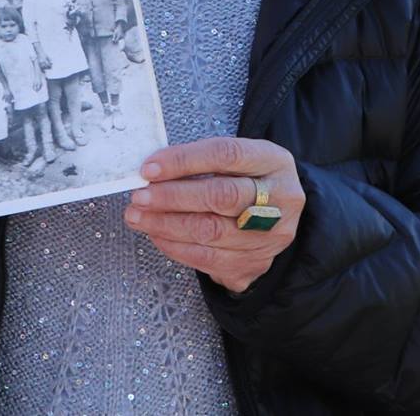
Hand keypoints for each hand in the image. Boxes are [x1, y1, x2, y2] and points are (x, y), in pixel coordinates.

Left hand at [123, 138, 303, 293]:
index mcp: (275, 162)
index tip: (150, 168)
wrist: (277, 216)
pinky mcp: (255, 264)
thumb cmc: (247, 181)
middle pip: (221, 196)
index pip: (226, 155)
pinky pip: (207, 259)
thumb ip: (201, 163)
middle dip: (173, 197)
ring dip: (166, 224)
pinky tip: (156, 235)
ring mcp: (270, 236)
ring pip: (211, 232)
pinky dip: (175, 246)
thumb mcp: (237, 161)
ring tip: (138, 216)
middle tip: (140, 196)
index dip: (184, 161)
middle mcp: (281, 199)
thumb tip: (152, 172)